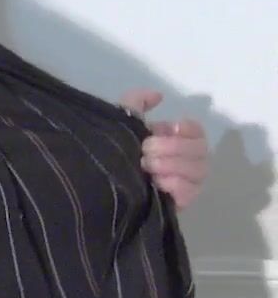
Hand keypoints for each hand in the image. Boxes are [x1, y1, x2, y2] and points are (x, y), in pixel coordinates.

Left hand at [118, 89, 207, 211]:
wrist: (98, 186)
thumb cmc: (116, 151)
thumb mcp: (121, 122)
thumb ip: (137, 102)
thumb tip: (158, 95)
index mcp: (176, 139)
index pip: (198, 130)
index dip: (185, 128)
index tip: (162, 129)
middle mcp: (188, 159)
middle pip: (201, 149)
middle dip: (172, 147)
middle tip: (145, 150)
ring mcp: (188, 182)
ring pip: (198, 170)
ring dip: (170, 165)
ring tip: (146, 166)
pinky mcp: (180, 202)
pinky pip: (189, 191)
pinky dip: (173, 184)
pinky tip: (155, 182)